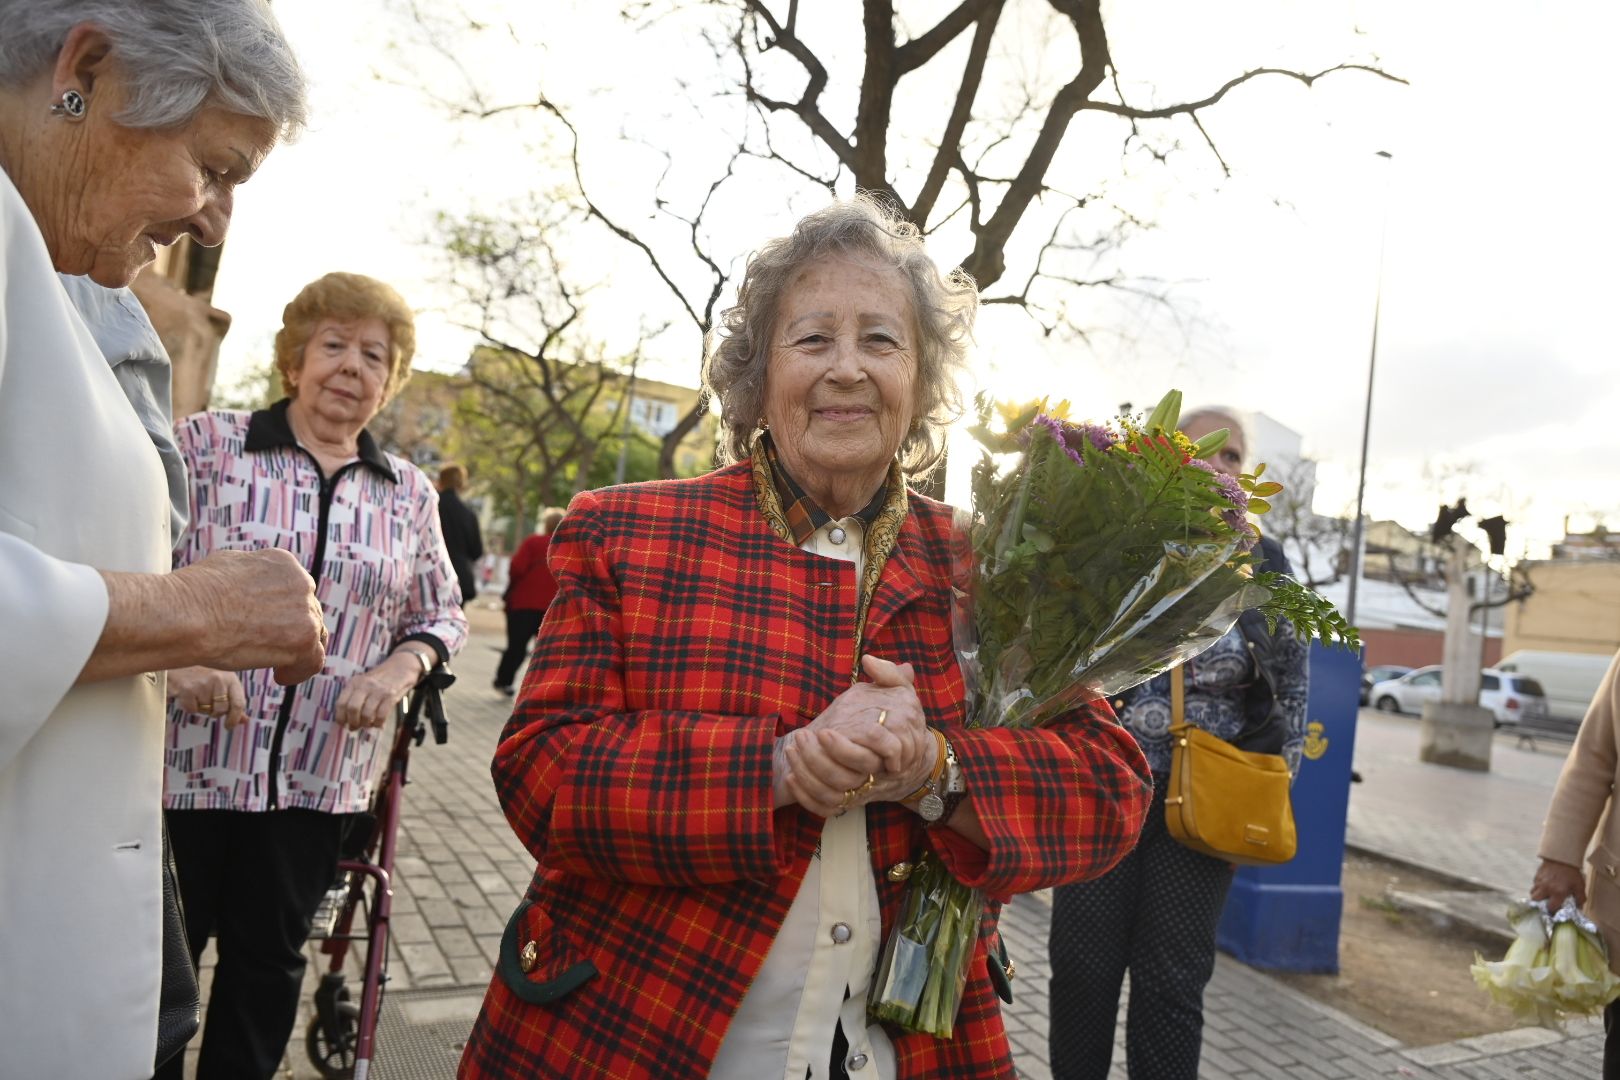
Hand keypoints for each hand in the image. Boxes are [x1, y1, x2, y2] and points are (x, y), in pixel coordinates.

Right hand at [167, 666, 247, 728]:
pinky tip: (188, 695)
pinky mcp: (187, 689)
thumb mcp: (223, 682)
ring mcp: (202, 684)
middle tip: (208, 703)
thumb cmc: (203, 671)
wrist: (179, 658)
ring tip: (197, 693)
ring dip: (201, 707)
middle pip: (221, 710)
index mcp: (230, 677)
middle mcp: (218, 679)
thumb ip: (234, 701)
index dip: (235, 718)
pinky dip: (189, 707)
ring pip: (205, 710)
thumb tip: (244, 720)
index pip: (238, 703)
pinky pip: (192, 710)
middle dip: (214, 712)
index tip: (229, 725)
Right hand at [175, 549, 326, 683]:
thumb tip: (255, 583)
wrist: (186, 616)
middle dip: (290, 629)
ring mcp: (305, 612)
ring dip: (296, 650)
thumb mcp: (228, 565)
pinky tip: (279, 675)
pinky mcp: (303, 640)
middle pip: (307, 612)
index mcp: (284, 563)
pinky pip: (314, 660)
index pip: (295, 589)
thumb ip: (253, 575)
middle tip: (268, 646)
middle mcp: (301, 583)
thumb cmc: (194, 594)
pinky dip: (299, 670)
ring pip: (313, 635)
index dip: (283, 610)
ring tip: (274, 663)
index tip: (267, 624)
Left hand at [334, 652, 420, 730]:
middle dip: (353, 722)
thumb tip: (347, 719)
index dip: (340, 717)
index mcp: (354, 683)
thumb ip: (354, 697)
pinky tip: (379, 724)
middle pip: (353, 709)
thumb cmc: (379, 679)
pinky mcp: (391, 695)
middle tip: (354, 727)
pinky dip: (378, 723)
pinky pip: (381, 715)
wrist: (401, 667)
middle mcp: (364, 685)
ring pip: (367, 714)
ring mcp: (378, 690)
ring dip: (366, 724)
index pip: (341, 703)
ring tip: (367, 725)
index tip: (342, 724)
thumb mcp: (363, 683)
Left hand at [772, 654, 937, 816]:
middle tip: (800, 737)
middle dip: (817, 759)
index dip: (842, 748)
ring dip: (807, 774)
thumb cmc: (904, 721)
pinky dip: (806, 797)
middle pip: (843, 778)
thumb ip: (889, 674)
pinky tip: (791, 776)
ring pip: (831, 794)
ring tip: (791, 749)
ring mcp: (862, 790)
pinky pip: (825, 807)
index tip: (823, 731)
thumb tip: (867, 659)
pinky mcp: (849, 801)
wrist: (912, 762)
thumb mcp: (903, 693)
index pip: (863, 757)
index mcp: (887, 749)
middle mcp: (875, 774)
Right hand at [1530, 858, 1586, 911]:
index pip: (1551, 908)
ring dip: (1538, 896)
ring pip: (1533, 892)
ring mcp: (1540, 882)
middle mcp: (1546, 888)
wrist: (1562, 857)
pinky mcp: (1537, 876)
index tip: (1554, 913)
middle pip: (1535, 901)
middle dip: (1539, 904)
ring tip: (1544, 895)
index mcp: (1557, 893)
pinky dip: (1538, 887)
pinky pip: (1535, 884)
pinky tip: (1545, 885)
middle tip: (1545, 904)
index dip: (1552, 912)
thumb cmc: (1572, 873)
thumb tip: (1579, 908)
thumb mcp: (1579, 886)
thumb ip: (1580, 898)